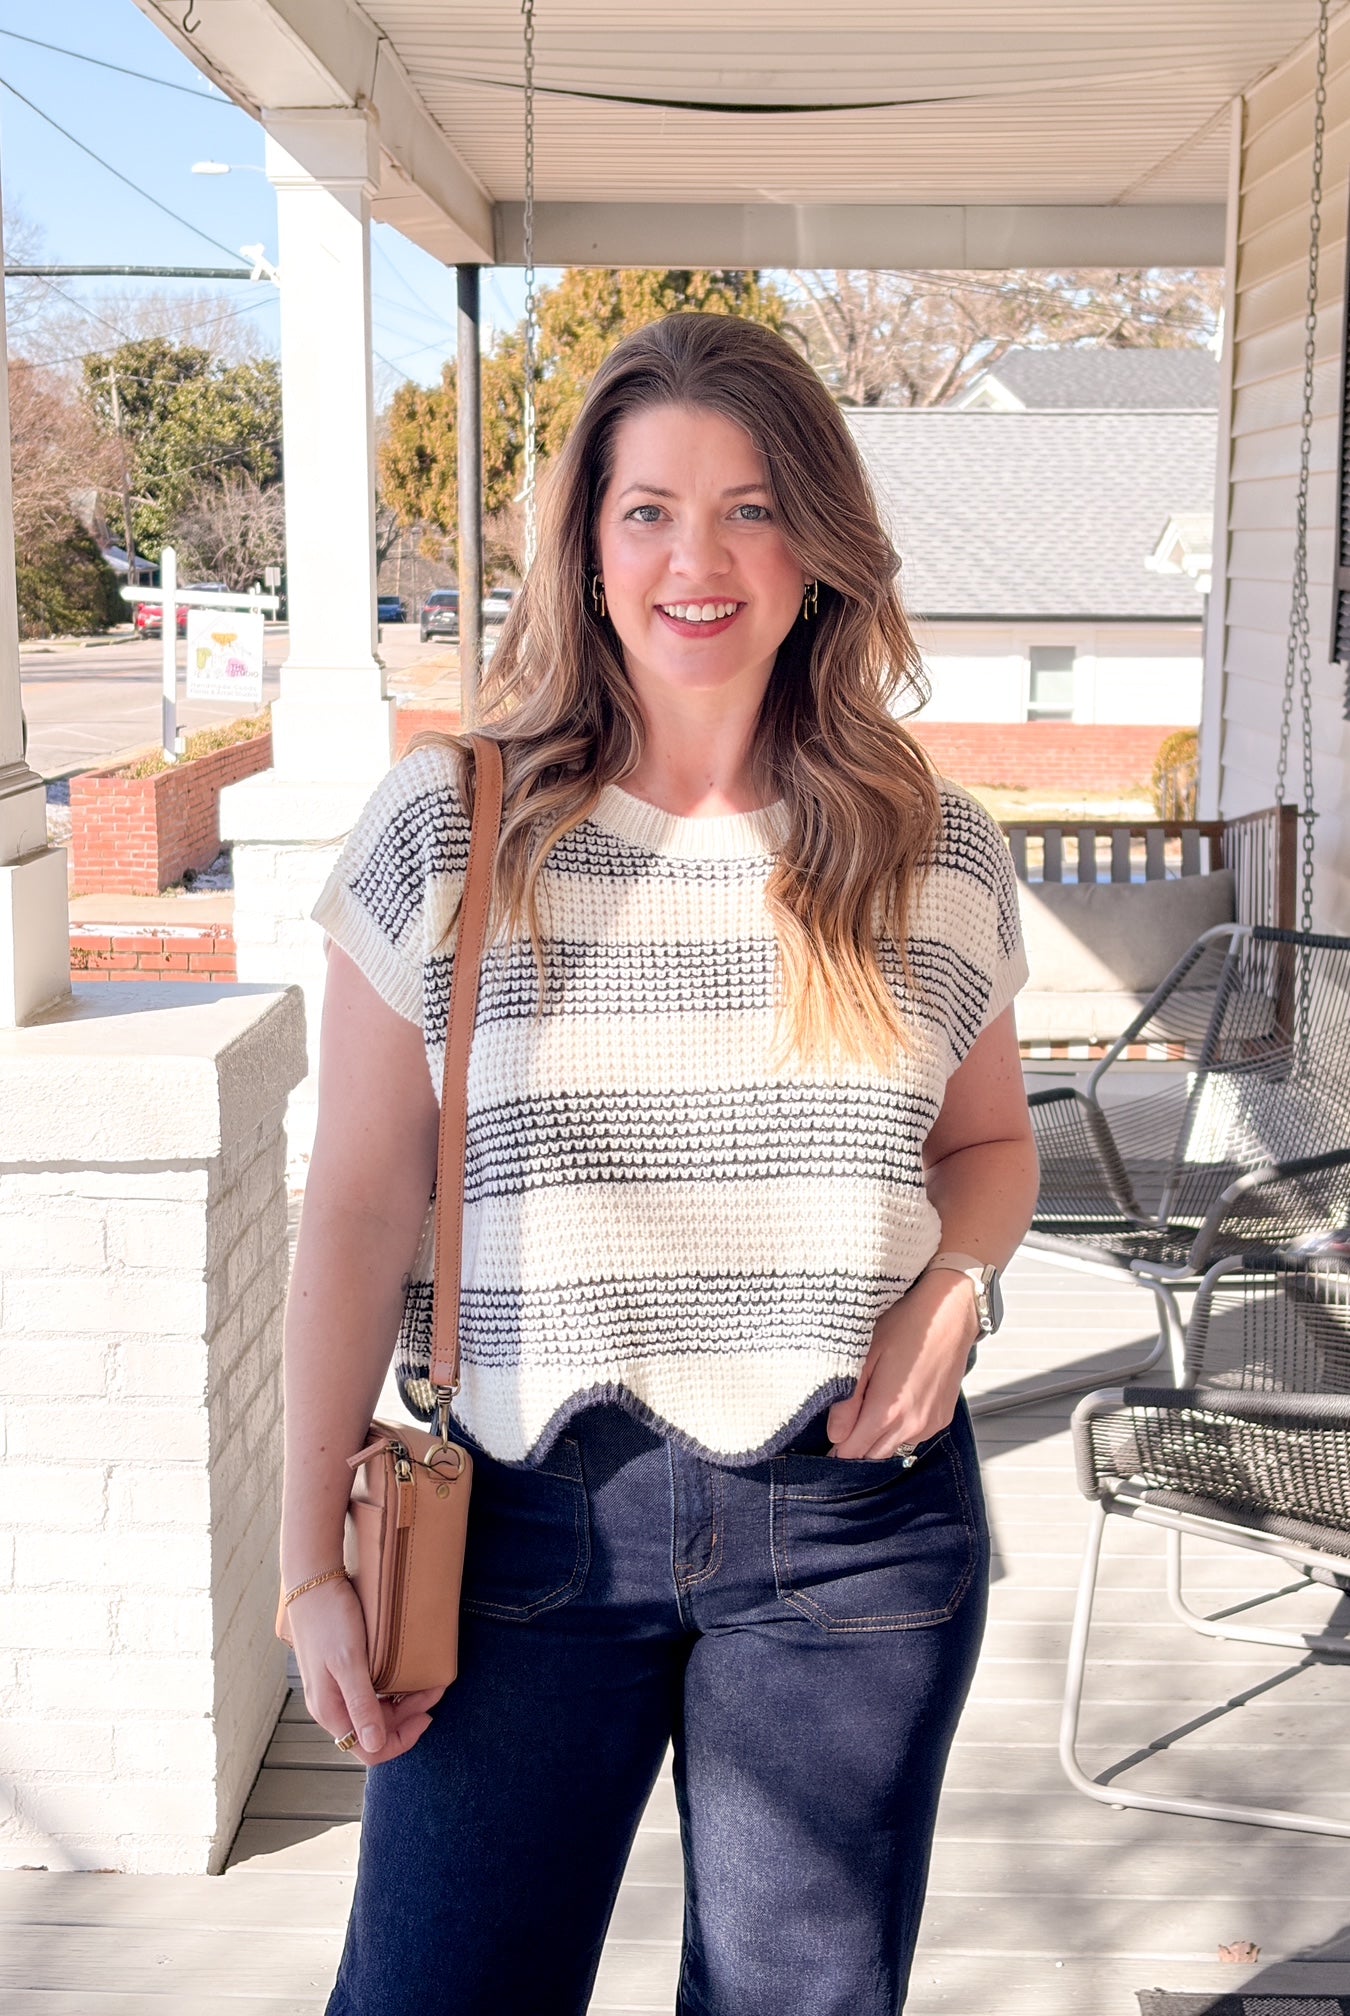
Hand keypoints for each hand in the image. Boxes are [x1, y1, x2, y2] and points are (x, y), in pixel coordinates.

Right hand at [286, 1578, 444, 1764]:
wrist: (312, 1582)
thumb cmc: (330, 1618)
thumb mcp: (349, 1662)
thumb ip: (361, 1704)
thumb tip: (374, 1746)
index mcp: (330, 1711)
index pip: (370, 1750)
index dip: (402, 1740)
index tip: (428, 1717)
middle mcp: (330, 1706)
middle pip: (375, 1731)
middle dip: (409, 1717)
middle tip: (434, 1690)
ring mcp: (333, 1690)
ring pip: (373, 1712)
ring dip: (402, 1703)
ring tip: (426, 1681)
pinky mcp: (338, 1673)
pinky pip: (368, 1694)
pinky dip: (390, 1690)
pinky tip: (404, 1674)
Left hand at [826, 1271, 979, 1460]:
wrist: (950, 1315)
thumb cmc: (905, 1326)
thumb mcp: (865, 1355)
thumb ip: (848, 1400)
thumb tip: (834, 1434)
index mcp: (888, 1410)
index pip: (852, 1451)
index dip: (836, 1448)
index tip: (829, 1436)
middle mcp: (911, 1425)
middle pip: (872, 1456)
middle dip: (856, 1446)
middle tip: (846, 1421)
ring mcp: (929, 1425)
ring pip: (893, 1450)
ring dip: (878, 1440)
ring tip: (871, 1408)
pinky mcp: (941, 1420)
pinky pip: (913, 1438)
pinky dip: (899, 1431)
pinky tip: (895, 1404)